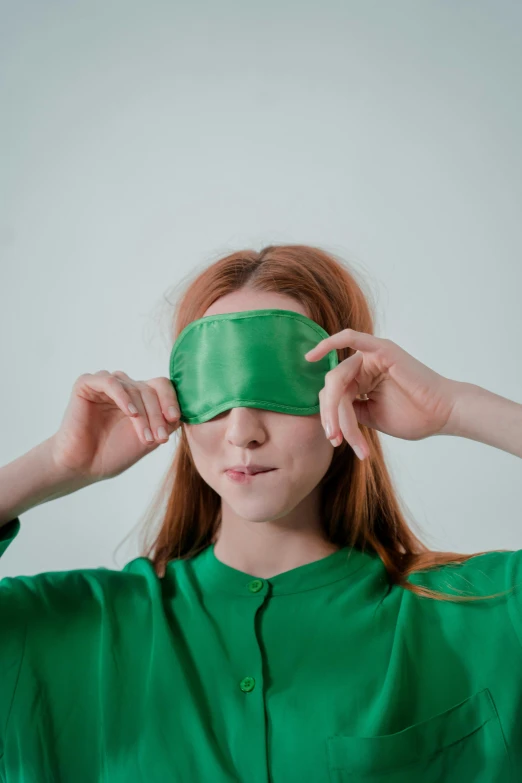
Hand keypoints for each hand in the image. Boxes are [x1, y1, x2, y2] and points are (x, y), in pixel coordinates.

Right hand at [49, 371, 180, 481]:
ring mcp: (106, 384)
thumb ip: (166, 422)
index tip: (175, 419)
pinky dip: (124, 397)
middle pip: (151, 388)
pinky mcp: (86, 384)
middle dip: (158, 414)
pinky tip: (131, 414)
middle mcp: (124, 387)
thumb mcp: (149, 438)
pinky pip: (111, 382)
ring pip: (135, 387)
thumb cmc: (114, 454)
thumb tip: (184, 409)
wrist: (84, 467)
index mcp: (139, 396)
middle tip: (160, 438)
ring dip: (144, 413)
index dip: (171, 400)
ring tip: (146, 437)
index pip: (162, 386)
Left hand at [304, 329, 457, 458]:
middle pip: (332, 388)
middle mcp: (365, 365)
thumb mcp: (372, 417)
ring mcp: (372, 356)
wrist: (442, 415)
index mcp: (362, 379)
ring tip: (342, 435)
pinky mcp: (381, 350)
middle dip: (331, 416)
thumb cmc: (414, 416)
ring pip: (338, 379)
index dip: (331, 419)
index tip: (337, 443)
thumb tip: (327, 411)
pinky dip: (330, 343)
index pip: (334, 395)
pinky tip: (312, 356)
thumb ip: (349, 409)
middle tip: (336, 440)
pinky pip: (350, 339)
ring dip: (335, 409)